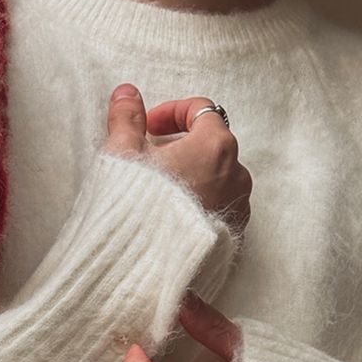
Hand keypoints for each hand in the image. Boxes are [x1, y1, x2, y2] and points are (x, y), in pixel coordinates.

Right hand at [105, 84, 251, 234]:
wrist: (150, 267)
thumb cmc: (138, 208)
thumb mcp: (123, 154)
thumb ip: (127, 118)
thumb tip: (127, 94)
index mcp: (215, 145)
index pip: (201, 110)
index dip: (171, 113)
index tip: (149, 128)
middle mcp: (236, 174)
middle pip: (212, 144)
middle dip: (183, 146)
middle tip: (152, 160)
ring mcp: (238, 206)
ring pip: (218, 178)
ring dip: (194, 176)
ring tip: (163, 192)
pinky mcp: (234, 235)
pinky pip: (220, 207)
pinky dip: (202, 203)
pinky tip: (175, 217)